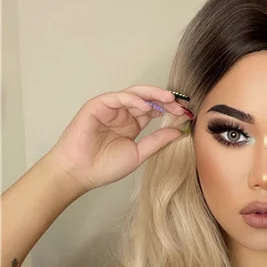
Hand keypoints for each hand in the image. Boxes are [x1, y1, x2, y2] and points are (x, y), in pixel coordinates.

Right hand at [45, 85, 190, 191]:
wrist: (80, 172)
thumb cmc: (105, 167)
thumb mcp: (138, 154)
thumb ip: (157, 141)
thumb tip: (178, 131)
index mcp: (132, 125)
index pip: (153, 111)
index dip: (169, 110)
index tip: (185, 114)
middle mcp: (122, 114)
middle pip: (147, 99)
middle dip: (164, 100)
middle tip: (180, 104)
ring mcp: (110, 108)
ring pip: (134, 94)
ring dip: (152, 95)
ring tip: (168, 99)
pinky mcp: (97, 105)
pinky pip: (118, 97)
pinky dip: (132, 99)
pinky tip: (146, 106)